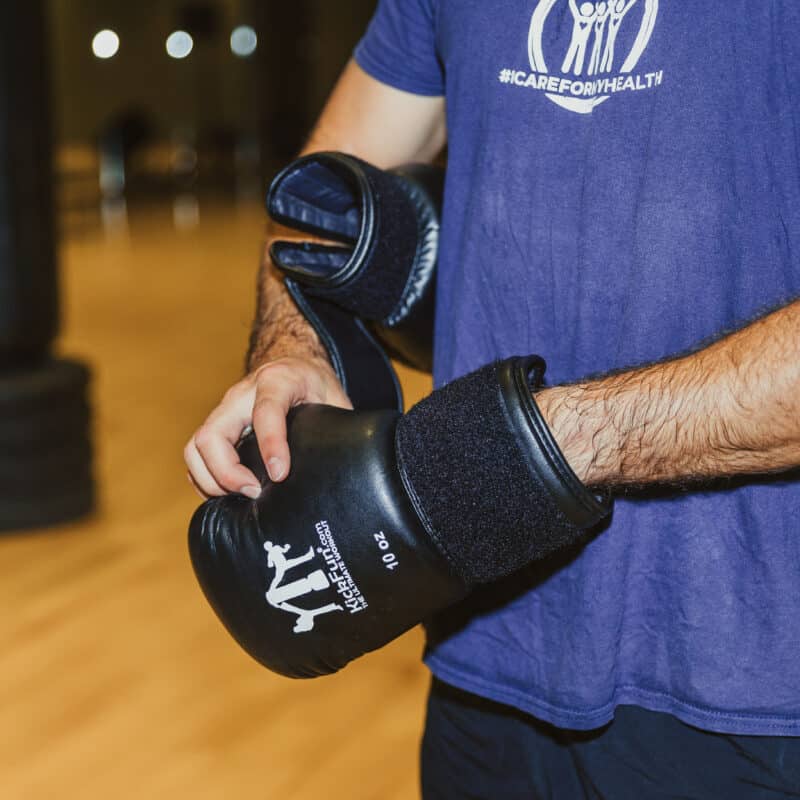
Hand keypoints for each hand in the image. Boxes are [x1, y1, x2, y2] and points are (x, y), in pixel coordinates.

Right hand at [184, 355, 351, 498]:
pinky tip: (228, 495)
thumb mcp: (335, 397)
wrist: (292, 364)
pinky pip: (196, 455)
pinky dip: (205, 479)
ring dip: (211, 479)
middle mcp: (242, 394)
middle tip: (254, 494)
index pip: (265, 411)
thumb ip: (342, 425)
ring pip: (196, 446)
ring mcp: (224, 410)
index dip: (271, 445)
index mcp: (277, 381)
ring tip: (240, 498)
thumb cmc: (315, 383)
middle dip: (227, 472)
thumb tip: (360, 463)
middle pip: (212, 433)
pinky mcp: (216, 426)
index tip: (279, 475)